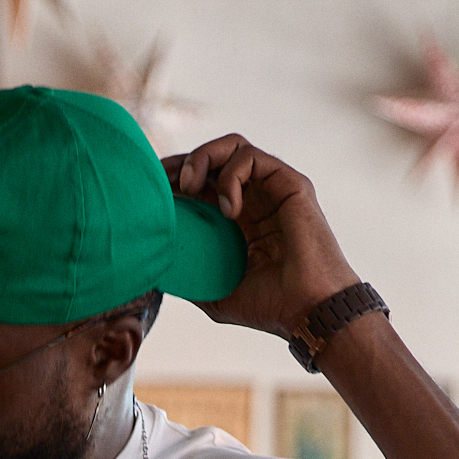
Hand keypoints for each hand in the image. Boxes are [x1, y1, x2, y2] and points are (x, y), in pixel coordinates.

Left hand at [162, 136, 359, 338]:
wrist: (307, 312)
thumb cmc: (270, 307)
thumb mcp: (215, 294)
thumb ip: (189, 277)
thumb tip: (154, 271)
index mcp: (239, 220)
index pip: (203, 183)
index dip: (175, 179)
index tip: (152, 192)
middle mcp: (255, 199)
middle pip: (214, 158)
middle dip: (182, 162)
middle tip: (162, 183)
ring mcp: (273, 189)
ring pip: (233, 146)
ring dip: (203, 158)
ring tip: (189, 187)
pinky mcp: (290, 183)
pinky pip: (252, 158)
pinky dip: (231, 175)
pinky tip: (227, 209)